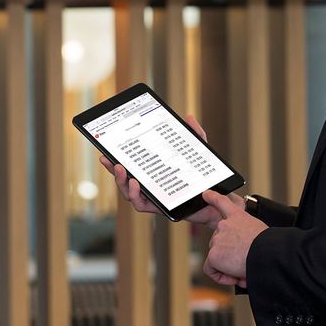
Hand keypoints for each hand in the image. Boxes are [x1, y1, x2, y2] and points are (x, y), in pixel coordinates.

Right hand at [99, 116, 226, 228]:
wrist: (219, 201)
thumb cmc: (206, 179)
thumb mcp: (199, 152)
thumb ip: (194, 135)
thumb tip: (188, 117)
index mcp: (155, 173)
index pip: (132, 166)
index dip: (116, 160)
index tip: (106, 150)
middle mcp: (151, 186)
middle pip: (125, 179)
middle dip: (113, 170)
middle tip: (108, 159)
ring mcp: (154, 198)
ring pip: (129, 193)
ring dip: (121, 182)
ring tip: (121, 170)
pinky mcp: (160, 208)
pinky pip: (141, 204)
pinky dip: (134, 195)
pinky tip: (135, 183)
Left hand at [202, 190, 267, 287]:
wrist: (267, 253)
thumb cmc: (269, 245)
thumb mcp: (259, 231)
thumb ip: (245, 237)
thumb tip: (242, 255)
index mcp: (238, 216)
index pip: (222, 202)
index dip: (212, 197)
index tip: (206, 194)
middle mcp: (224, 225)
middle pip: (220, 243)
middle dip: (231, 256)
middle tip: (246, 263)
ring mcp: (218, 239)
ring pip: (218, 258)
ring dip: (230, 267)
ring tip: (246, 270)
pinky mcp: (214, 255)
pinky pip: (211, 269)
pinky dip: (220, 276)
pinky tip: (233, 278)